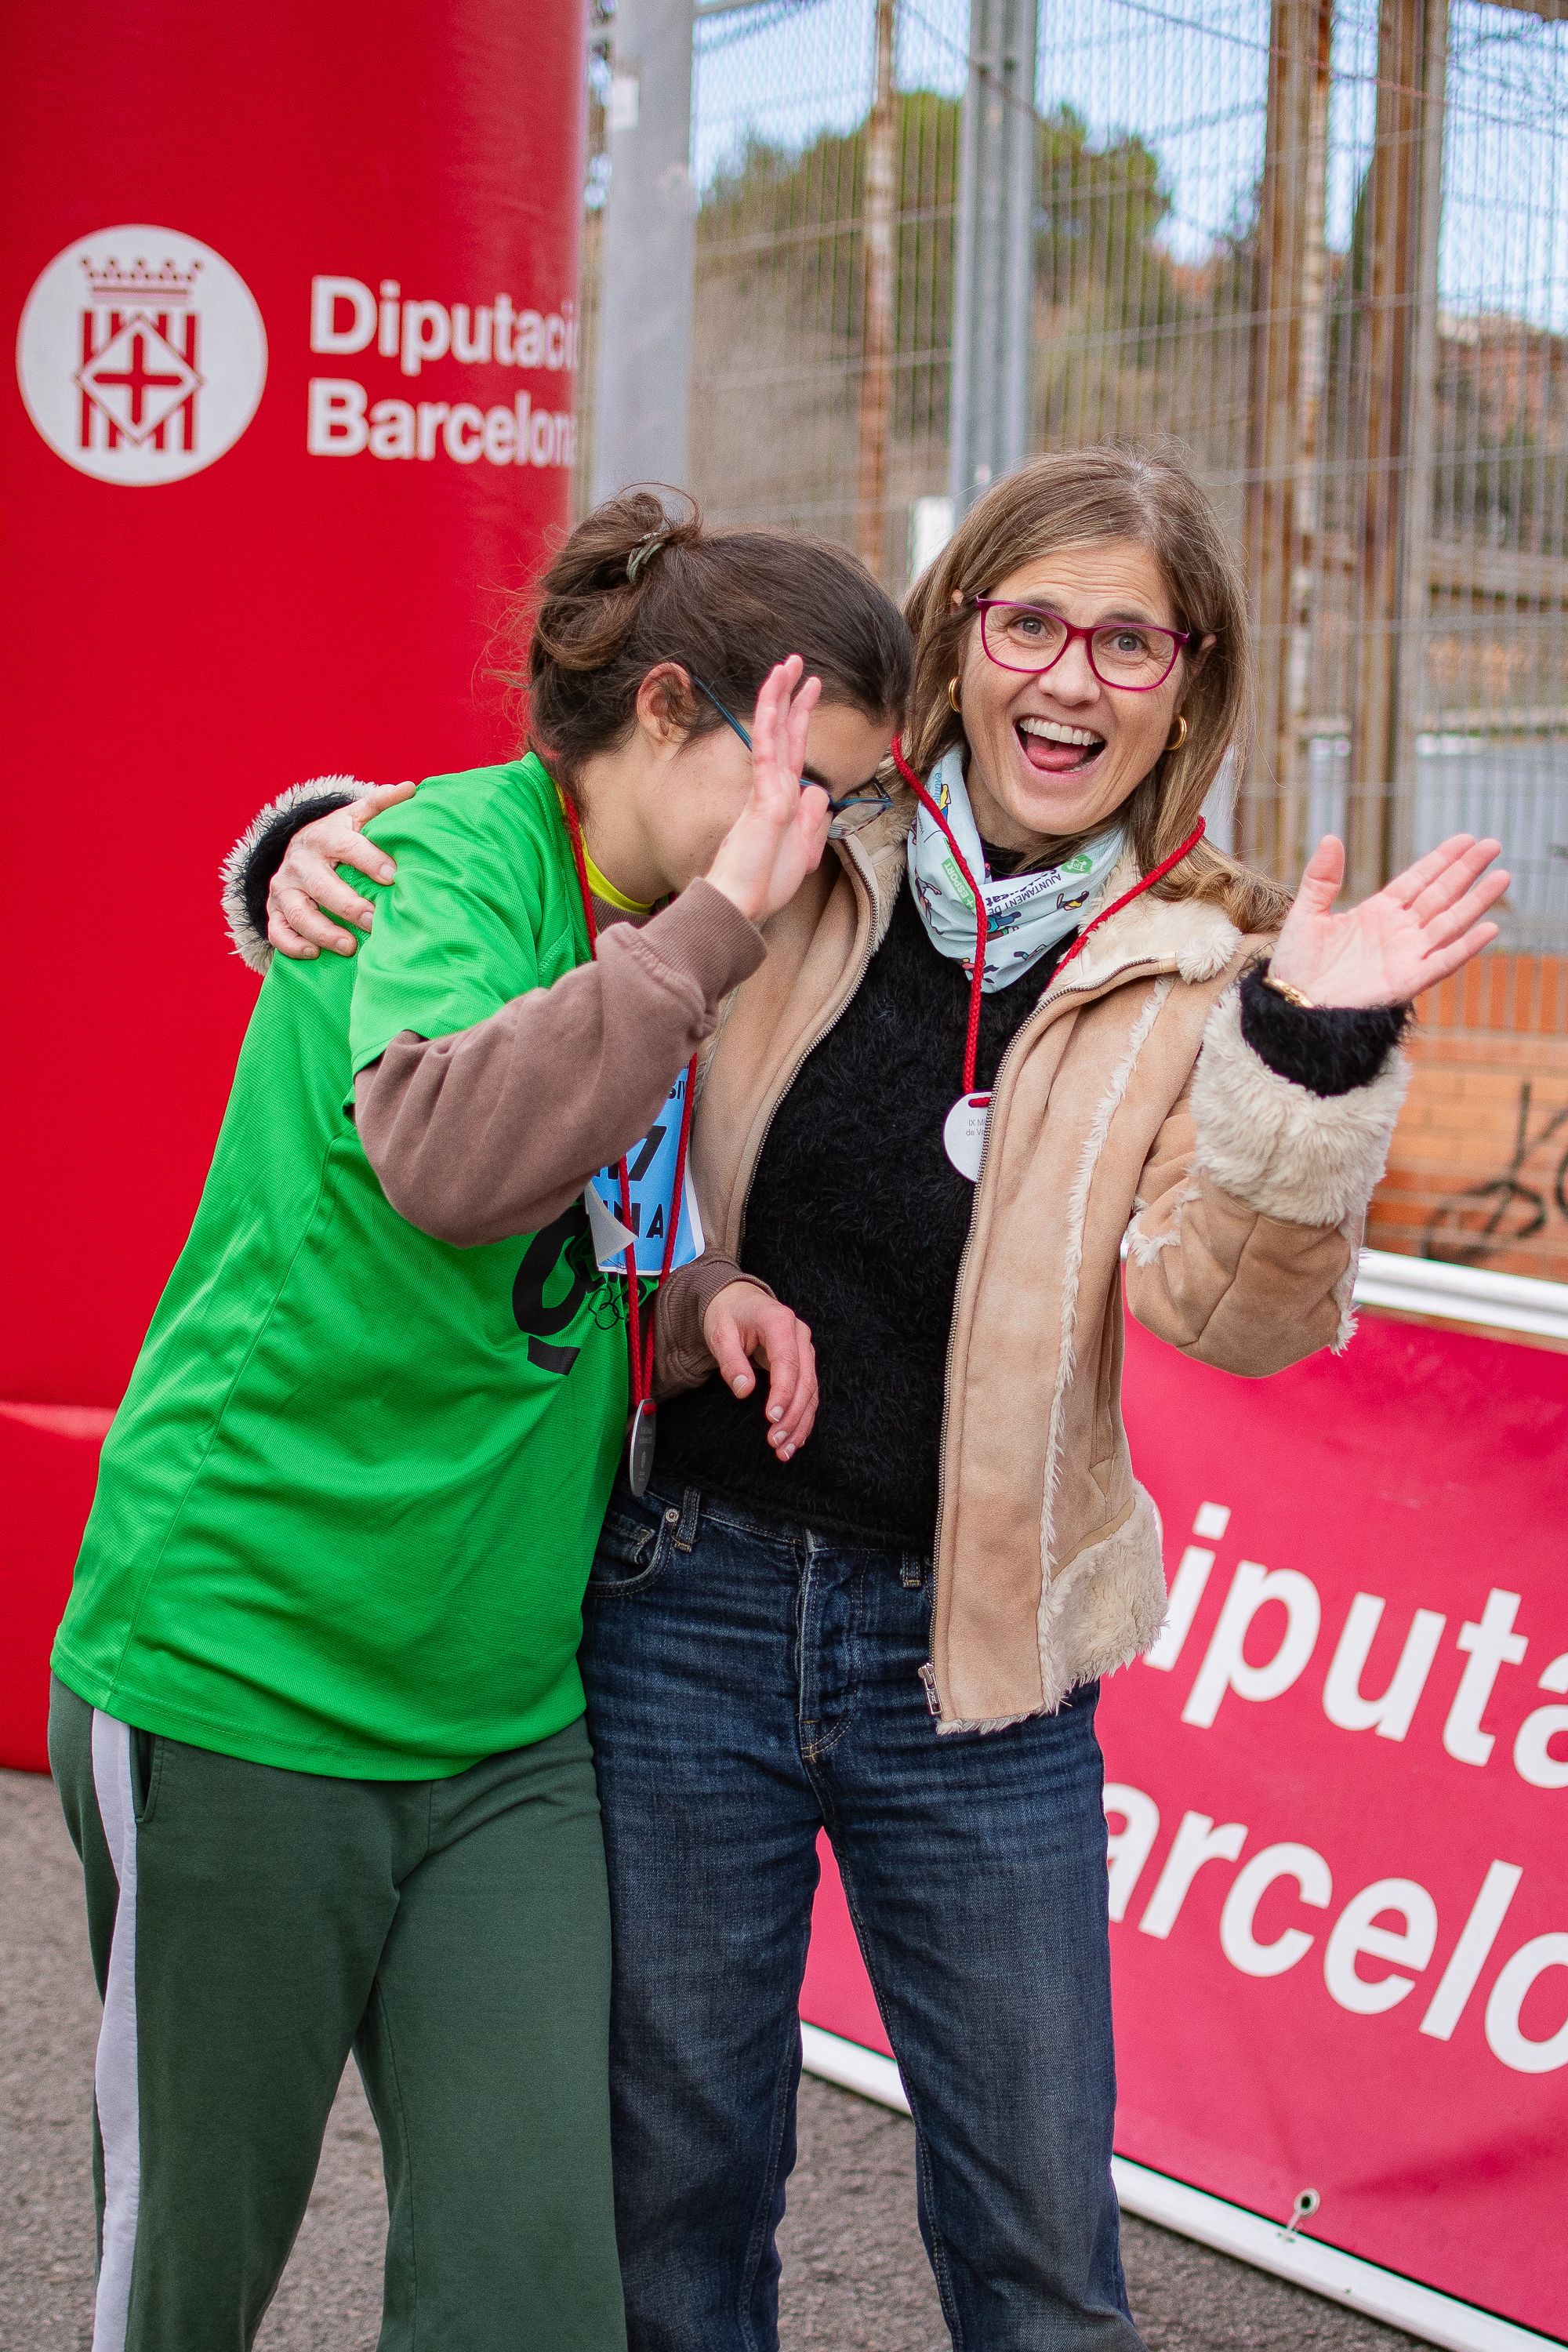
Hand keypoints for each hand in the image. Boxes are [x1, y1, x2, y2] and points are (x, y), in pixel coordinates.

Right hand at [267, 780, 417, 959]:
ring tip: (350, 947)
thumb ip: (382, 804)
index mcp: (325, 835)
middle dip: (350, 906)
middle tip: (376, 922)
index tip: (393, 876)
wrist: (301, 847)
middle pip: (322, 886)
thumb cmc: (341, 836)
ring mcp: (284, 887)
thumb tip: (410, 788)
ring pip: (298, 913)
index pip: (346, 846)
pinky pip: (277, 931)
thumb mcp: (357, 816)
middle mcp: (300, 861)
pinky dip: (292, 945)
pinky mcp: (274, 910)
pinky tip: (314, 954)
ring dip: (323, 932)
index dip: (369, 860)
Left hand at [701, 1281, 817, 1459]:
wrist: (737, 1300)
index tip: (772, 1418)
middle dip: (792, 1415)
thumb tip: (743, 1390)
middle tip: (776, 1441)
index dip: (783, 1393)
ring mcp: (804, 1349)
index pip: (787, 1362)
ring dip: (800, 1422)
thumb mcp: (720, 1333)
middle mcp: (799, 1335)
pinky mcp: (802, 1362)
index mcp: (779, 1322)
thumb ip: (731, 1361)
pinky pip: (808, 1392)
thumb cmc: (727, 1315)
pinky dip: (802, 1416)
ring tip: (784, 1450)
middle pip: (805, 1380)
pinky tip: (795, 1439)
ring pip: (811, 1391)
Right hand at [702, 656, 831, 926]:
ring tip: (788, 663)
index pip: (794, 750)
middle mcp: (773, 788)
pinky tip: (774, 692)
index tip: (810, 687)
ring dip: (780, 695)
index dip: (801, 717)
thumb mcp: (803, 851)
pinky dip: (770, 719)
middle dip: (791, 695)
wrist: (743, 905)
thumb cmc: (765, 885)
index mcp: (783, 800)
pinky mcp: (764, 797)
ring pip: (773, 731)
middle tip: (796, 662)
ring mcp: (767, 790)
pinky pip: (766, 749)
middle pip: (784, 732)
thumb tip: (818, 790)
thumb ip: (811, 820)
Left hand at [1270, 833, 1509, 1007]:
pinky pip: (1443, 962)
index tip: (1466, 839)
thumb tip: (1332, 837)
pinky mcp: (1407, 981)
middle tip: (1493, 844)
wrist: (1294, 1006)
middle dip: (1466, 871)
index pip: (1417, 880)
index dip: (1441, 859)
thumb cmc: (1298, 965)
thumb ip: (1322, 879)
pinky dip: (1466, 947)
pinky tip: (1489, 928)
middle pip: (1440, 895)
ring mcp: (1406, 955)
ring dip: (1476, 901)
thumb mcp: (1307, 915)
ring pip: (1449, 923)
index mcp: (1377, 913)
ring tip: (1502, 877)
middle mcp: (1398, 932)